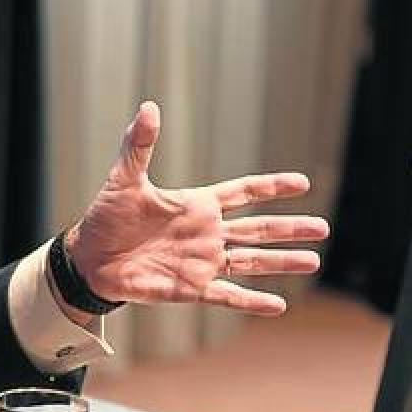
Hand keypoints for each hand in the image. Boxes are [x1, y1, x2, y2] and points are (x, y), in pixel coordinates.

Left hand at [65, 101, 328, 315]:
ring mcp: (201, 261)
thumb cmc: (104, 217)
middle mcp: (205, 233)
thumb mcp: (124, 178)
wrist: (88, 258)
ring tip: (313, 260)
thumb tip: (149, 107)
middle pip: (257, 229)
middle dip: (289, 228)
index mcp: (195, 205)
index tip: (302, 183)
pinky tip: (278, 304)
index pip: (242, 193)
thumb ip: (140, 145)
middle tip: (323, 228)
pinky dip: (251, 301)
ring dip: (281, 262)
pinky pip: (227, 295)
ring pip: (251, 261)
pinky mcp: (190, 288)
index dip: (270, 187)